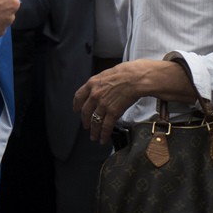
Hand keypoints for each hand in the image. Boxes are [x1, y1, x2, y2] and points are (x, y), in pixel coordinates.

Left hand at [73, 59, 192, 144]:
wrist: (136, 77)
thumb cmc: (126, 73)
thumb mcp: (107, 73)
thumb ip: (101, 82)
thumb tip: (101, 87)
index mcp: (92, 83)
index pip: (79, 96)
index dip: (77, 105)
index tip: (76, 110)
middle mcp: (94, 95)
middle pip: (85, 112)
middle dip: (85, 121)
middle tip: (86, 126)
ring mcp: (103, 104)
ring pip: (95, 121)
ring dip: (94, 131)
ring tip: (94, 137)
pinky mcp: (113, 112)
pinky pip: (106, 126)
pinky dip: (103, 135)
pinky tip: (103, 139)